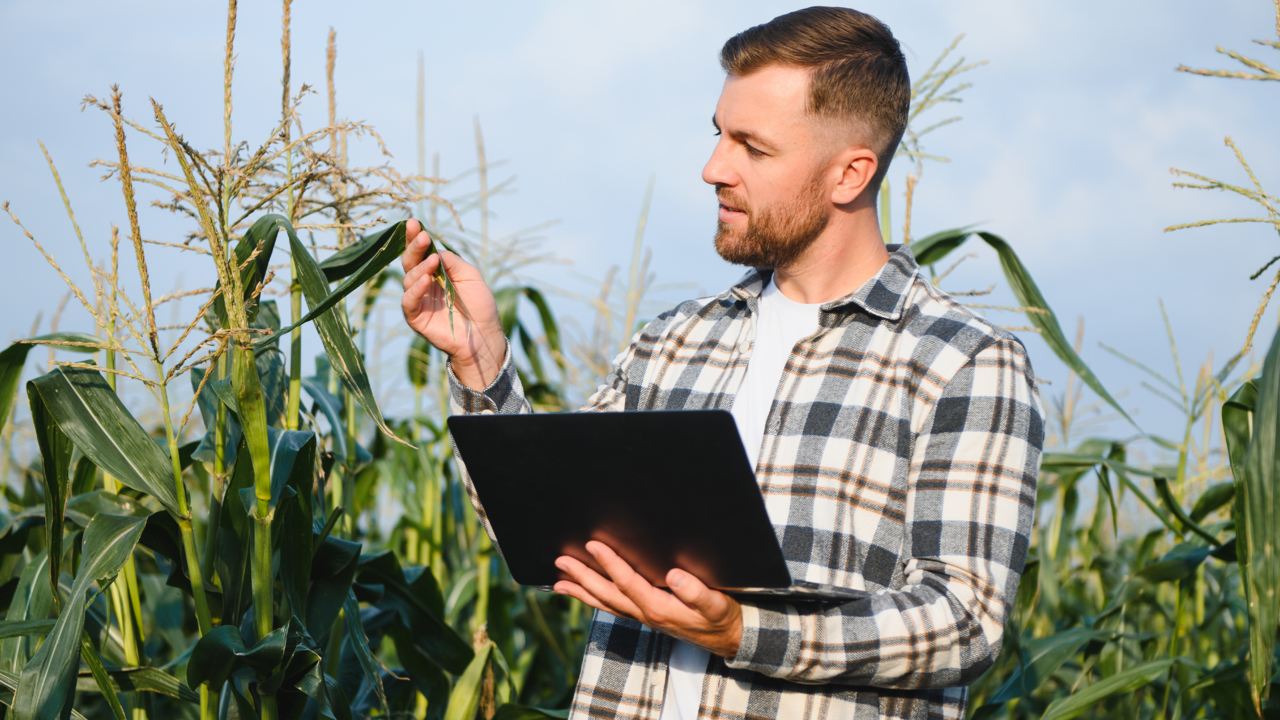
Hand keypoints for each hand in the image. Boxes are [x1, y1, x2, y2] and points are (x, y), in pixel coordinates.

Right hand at [400, 219, 506, 389]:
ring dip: (419, 267)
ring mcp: (418, 300)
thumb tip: (435, 250)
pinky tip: (425, 279)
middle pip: (410, 262)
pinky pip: (409, 301)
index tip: (414, 222)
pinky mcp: (416, 317)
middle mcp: (423, 284)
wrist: (484, 335)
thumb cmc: (479, 304)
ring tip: (432, 261)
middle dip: (414, 247)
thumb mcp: (470, 275)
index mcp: (435, 272)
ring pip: (408, 279)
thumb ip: (453, 262)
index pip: (420, 252)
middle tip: (422, 236)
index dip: (415, 238)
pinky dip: (415, 289)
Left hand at [554, 541, 742, 657]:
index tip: (592, 544)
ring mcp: (643, 617)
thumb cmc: (722, 617)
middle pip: (607, 594)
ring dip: (581, 592)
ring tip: (558, 582)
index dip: (609, 562)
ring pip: (605, 604)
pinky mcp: (646, 616)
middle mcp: (646, 614)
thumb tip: (674, 576)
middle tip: (561, 561)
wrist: (729, 637)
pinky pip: (613, 608)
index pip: (628, 583)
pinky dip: (594, 600)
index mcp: (660, 608)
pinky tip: (584, 592)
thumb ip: (697, 592)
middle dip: (582, 577)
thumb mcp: (717, 604)